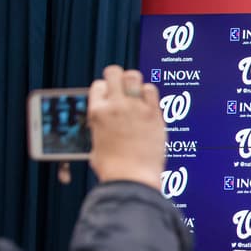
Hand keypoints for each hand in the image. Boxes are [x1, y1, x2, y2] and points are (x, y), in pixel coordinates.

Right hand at [87, 65, 165, 189]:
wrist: (132, 178)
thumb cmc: (113, 168)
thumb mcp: (96, 144)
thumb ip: (100, 127)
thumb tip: (103, 125)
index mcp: (97, 112)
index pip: (98, 85)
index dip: (105, 89)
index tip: (111, 97)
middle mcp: (115, 105)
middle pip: (114, 72)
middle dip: (118, 76)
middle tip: (123, 87)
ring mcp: (135, 108)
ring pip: (134, 77)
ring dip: (135, 82)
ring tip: (137, 93)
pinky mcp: (154, 114)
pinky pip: (152, 90)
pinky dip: (150, 93)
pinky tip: (149, 103)